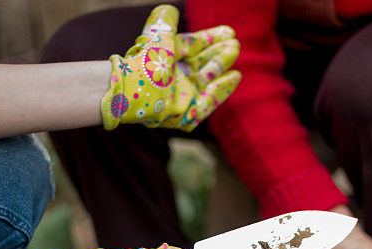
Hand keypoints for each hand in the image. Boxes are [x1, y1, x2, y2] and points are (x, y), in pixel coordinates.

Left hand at [100, 4, 240, 130]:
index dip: (209, 39)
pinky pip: (208, 101)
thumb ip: (166, 22)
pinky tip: (236, 76)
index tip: (228, 31)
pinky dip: (222, 89)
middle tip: (235, 42)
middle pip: (200, 64)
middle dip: (218, 53)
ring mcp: (181, 97)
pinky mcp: (187, 115)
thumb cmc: (144, 63)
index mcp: (165, 61)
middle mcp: (173, 80)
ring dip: (221, 65)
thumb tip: (169, 9)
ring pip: (206, 80)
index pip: (191, 48)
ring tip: (235, 50)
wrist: (136, 90)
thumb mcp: (159, 37)